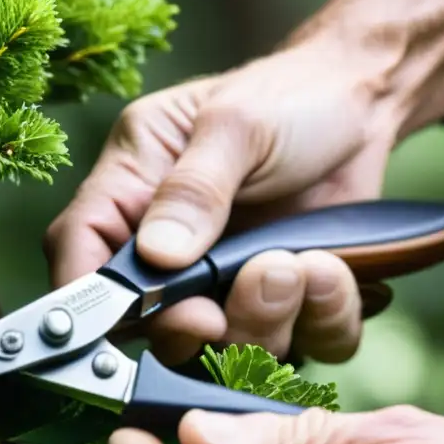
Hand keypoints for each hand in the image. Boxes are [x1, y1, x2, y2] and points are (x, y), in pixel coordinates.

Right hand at [44, 42, 401, 364]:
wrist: (364, 102)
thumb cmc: (289, 94)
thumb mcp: (235, 124)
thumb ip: (193, 190)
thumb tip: (157, 257)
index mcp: (132, 189)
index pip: (79, 251)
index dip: (87, 299)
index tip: (125, 320)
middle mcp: (170, 248)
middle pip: (147, 325)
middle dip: (191, 327)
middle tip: (226, 304)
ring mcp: (226, 284)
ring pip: (225, 349)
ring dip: (267, 319)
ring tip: (304, 262)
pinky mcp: (286, 304)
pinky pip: (304, 346)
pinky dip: (324, 318)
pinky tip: (333, 267)